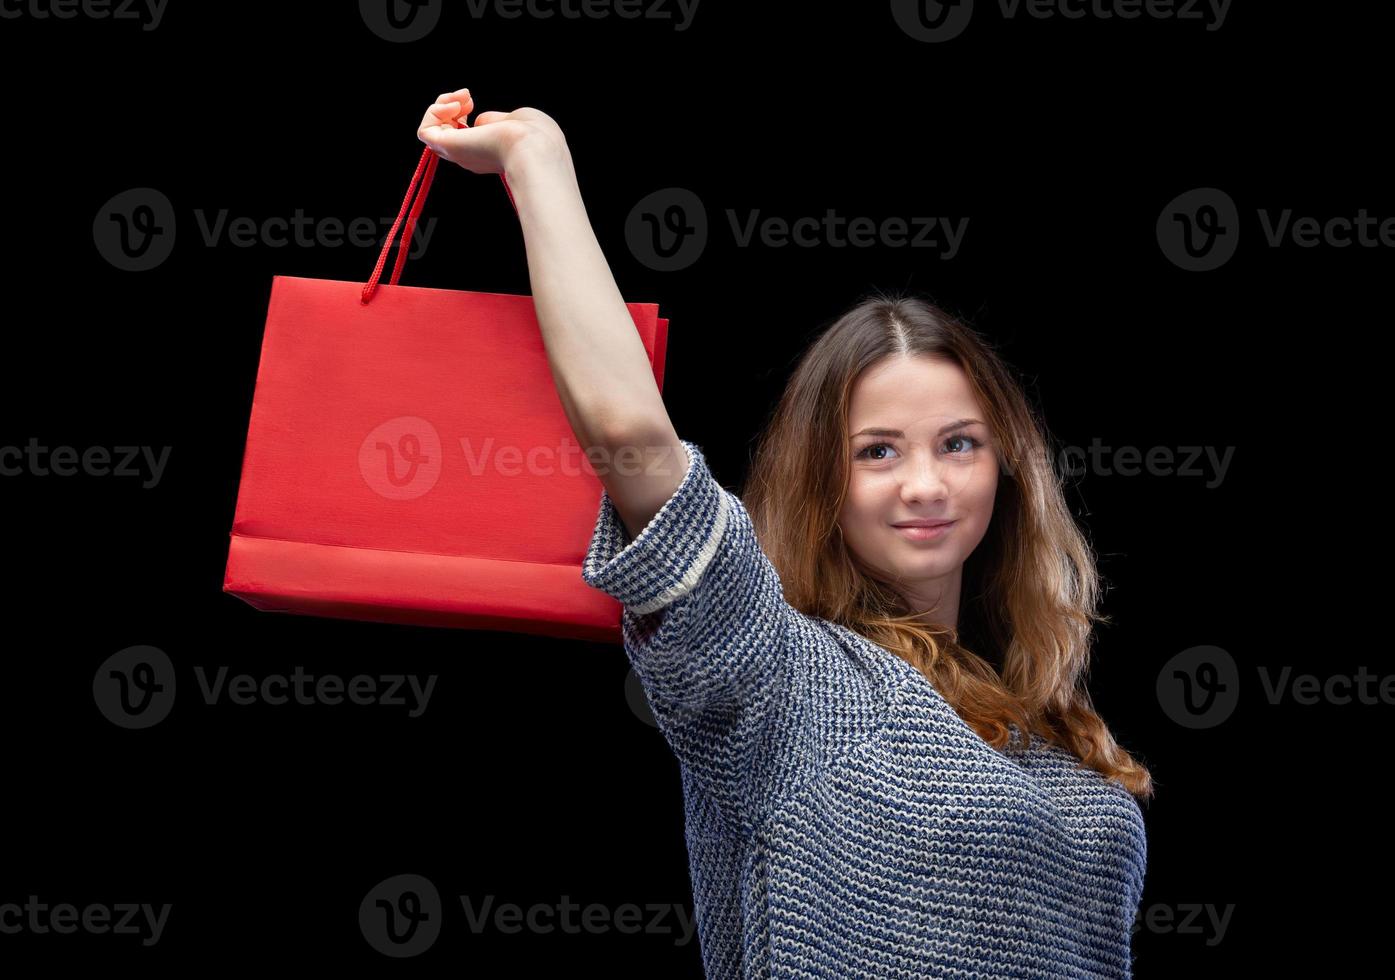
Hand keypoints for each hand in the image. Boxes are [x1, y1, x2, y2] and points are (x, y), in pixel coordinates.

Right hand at [416, 87, 567, 175]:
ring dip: (440, 105)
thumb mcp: (513, 120)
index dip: (460, 113)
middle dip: (448, 105)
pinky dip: (433, 112)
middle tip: (467, 96)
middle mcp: (471, 156)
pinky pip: (425, 131)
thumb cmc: (535, 136)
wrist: (535, 148)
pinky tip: (453, 106)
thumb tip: (479, 121)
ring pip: (431, 130)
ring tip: (461, 99)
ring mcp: (459, 152)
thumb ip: (493, 121)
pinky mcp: (448, 148)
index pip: (461, 135)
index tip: (471, 100)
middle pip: (444, 132)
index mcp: (488, 152)